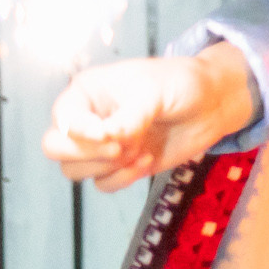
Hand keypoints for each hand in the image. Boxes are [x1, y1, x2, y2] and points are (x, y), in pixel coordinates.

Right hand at [43, 45, 256, 191]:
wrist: (214, 104)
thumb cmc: (181, 85)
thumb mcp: (154, 92)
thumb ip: (130, 116)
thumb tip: (108, 138)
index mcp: (87, 92)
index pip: (62, 118)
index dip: (78, 132)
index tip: (108, 135)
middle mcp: (87, 119)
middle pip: (54, 147)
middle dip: (84, 154)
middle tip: (119, 149)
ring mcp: (102, 145)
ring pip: (74, 170)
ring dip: (106, 167)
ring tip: (139, 151)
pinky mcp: (121, 165)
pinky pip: (102, 184)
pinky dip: (122, 179)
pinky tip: (147, 161)